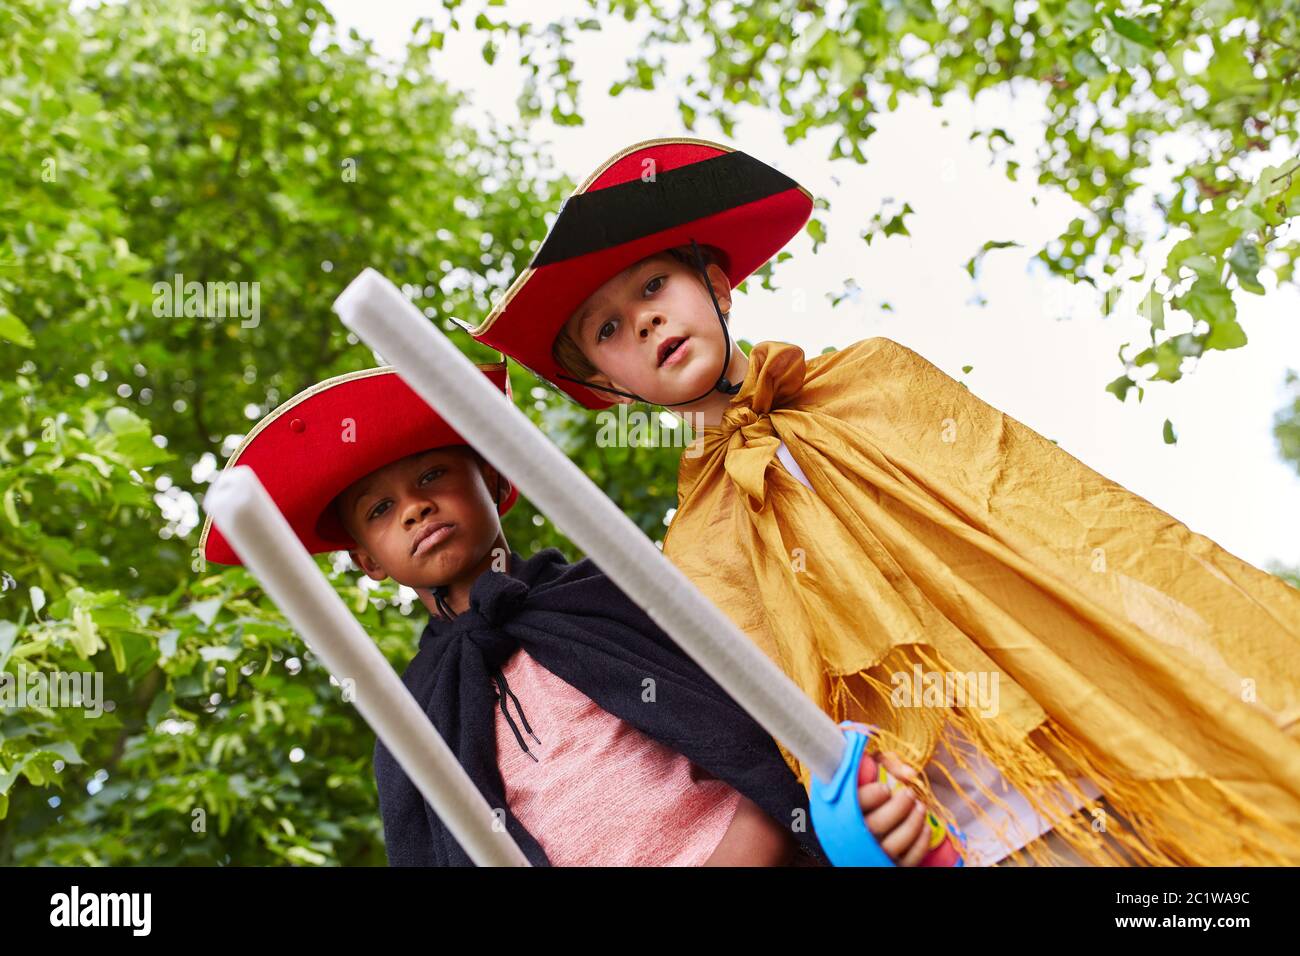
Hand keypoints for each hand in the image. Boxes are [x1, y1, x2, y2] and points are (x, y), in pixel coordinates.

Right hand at [857, 750, 932, 866]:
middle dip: (898, 808)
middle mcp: (855, 835)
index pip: (854, 806)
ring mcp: (872, 853)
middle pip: (875, 825)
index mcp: (843, 810)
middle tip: (909, 794)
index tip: (885, 788)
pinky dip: (920, 844)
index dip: (872, 797)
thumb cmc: (869, 791)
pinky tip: (925, 827)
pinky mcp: (889, 864)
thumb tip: (909, 773)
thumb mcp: (872, 768)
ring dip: (911, 825)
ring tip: (920, 807)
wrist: (866, 823)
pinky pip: (906, 860)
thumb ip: (886, 763)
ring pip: (892, 846)